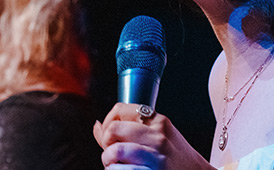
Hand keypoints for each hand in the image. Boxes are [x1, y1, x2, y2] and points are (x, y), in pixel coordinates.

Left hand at [93, 103, 212, 169]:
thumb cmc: (176, 159)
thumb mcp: (158, 136)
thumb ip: (129, 129)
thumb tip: (97, 125)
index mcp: (158, 121)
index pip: (119, 109)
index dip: (107, 123)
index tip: (109, 136)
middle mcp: (158, 137)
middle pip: (114, 129)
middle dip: (106, 143)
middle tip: (112, 153)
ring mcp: (156, 157)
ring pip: (115, 151)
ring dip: (109, 162)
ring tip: (116, 166)